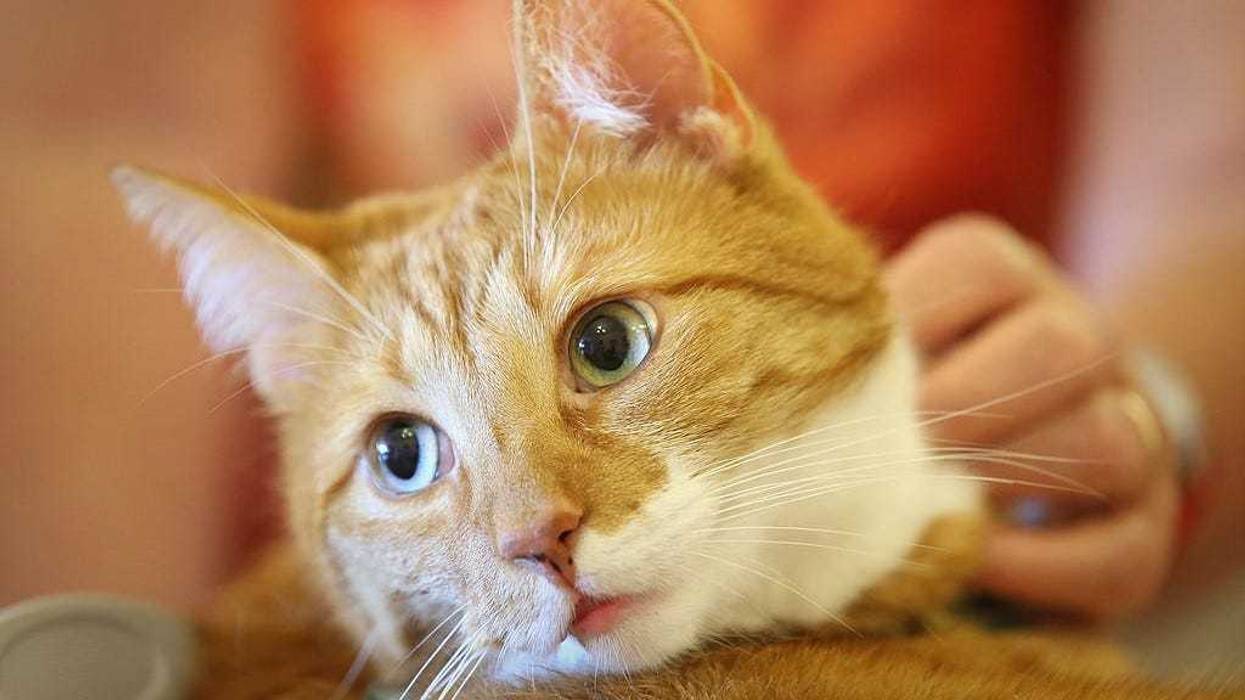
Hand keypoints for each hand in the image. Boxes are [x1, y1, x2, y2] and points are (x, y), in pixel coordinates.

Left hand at [885, 215, 1179, 619]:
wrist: (1023, 442)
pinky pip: (1116, 552)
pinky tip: (968, 560)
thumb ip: (846, 342)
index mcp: (1008, 279)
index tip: (845, 366)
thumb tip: (764, 358)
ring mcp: (1128, 434)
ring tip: (927, 502)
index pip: (974, 265)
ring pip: (1108, 443)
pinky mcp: (1142, 529)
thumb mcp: (885, 342)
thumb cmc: (916, 386)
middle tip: (899, 442)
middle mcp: (1082, 342)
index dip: (907, 316)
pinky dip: (1035, 566)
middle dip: (969, 400)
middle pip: (1064, 346)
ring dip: (1006, 479)